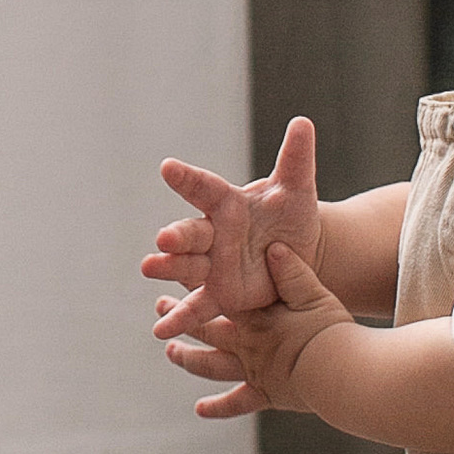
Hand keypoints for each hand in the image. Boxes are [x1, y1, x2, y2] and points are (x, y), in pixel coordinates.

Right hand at [139, 115, 320, 317]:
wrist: (297, 255)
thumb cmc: (290, 216)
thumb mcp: (296, 189)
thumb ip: (295, 159)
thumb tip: (303, 122)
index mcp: (227, 203)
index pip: (204, 188)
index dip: (186, 178)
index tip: (168, 167)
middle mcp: (212, 233)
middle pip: (190, 232)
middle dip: (177, 236)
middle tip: (165, 238)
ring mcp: (211, 265)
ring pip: (186, 267)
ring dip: (168, 268)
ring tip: (151, 268)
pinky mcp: (218, 294)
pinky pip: (198, 307)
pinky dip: (179, 319)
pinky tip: (161, 331)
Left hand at [158, 242, 352, 419]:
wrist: (338, 374)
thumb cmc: (330, 331)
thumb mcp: (314, 294)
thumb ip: (292, 272)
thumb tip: (273, 246)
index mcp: (257, 317)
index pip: (221, 296)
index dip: (197, 283)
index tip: (176, 268)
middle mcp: (248, 344)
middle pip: (208, 329)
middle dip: (183, 317)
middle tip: (159, 304)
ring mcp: (254, 371)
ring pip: (212, 365)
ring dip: (189, 359)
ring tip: (171, 354)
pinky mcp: (266, 395)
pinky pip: (236, 403)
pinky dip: (217, 407)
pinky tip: (200, 409)